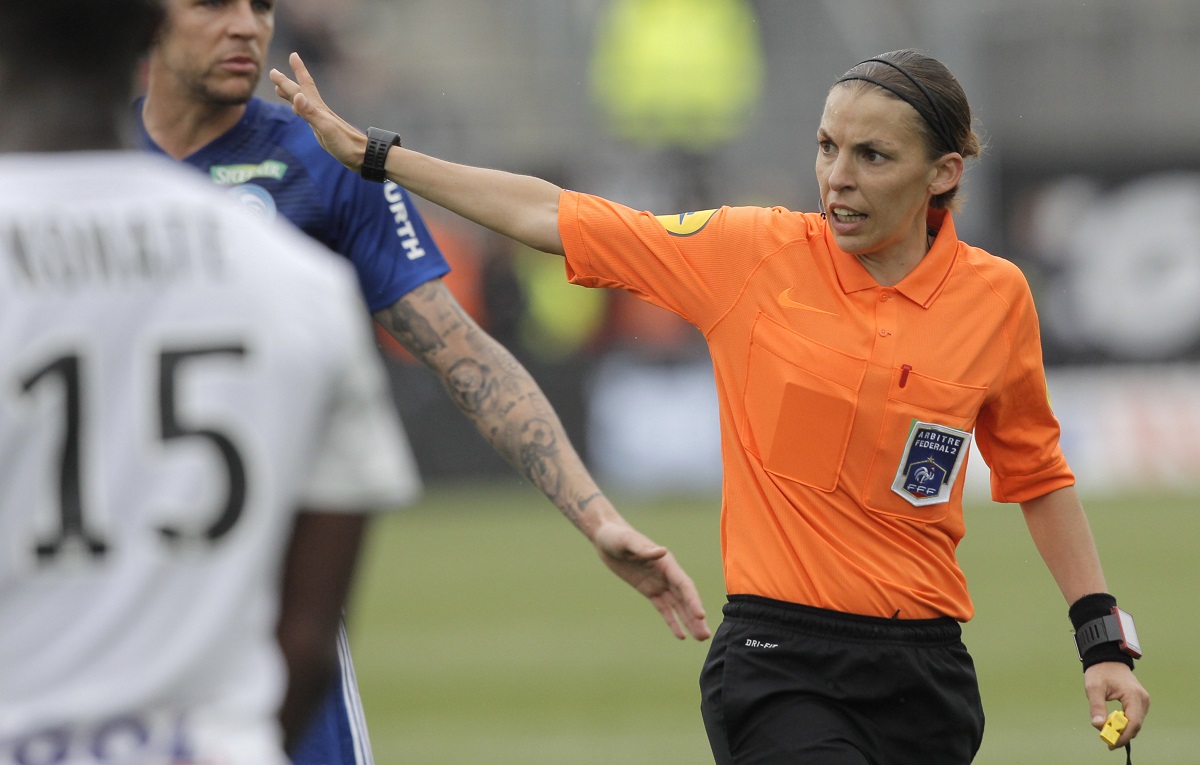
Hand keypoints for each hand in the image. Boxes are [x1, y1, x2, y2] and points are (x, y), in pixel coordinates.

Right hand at [270, 52, 367, 172]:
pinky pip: (307, 114)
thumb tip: (297, 96)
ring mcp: (321, 120)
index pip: (305, 86)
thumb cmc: (345, 144)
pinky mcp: (323, 129)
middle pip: (300, 92)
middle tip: (273, 72)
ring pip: (302, 102)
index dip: (299, 70)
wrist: (362, 156)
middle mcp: (319, 111)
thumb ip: (310, 113)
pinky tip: (299, 111)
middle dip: (286, 82)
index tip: (293, 54)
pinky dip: (299, 109)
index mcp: (318, 109)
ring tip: (279, 89)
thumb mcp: (325, 129)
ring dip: (291, 94)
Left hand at [592, 519, 710, 640]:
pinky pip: (664, 609)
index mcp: (666, 563)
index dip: (693, 600)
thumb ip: (644, 549)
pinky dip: (673, 621)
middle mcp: (667, 575)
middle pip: (686, 599)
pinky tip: (681, 636)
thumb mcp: (627, 542)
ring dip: (690, 622)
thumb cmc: (617, 537)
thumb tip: (663, 551)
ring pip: (678, 606)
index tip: (701, 616)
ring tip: (701, 638)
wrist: (607, 539)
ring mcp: (659, 584)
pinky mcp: (650, 591)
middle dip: (696, 616)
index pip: (684, 584)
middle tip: (706, 636)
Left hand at [1084, 662, 1149, 748]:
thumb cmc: (1101, 671)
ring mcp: (1143, 701)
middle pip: (1135, 725)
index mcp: (1134, 696)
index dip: (1123, 736)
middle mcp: (1142, 700)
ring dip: (1122, 730)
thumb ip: (1096, 706)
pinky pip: (1134, 718)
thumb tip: (1098, 725)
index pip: (1133, 722)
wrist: (1107, 659)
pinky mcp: (1139, 702)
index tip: (1111, 743)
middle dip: (1122, 735)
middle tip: (1107, 741)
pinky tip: (1112, 725)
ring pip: (1135, 723)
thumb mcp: (1094, 687)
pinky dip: (1124, 724)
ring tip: (1106, 732)